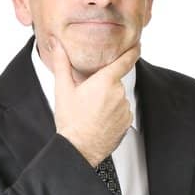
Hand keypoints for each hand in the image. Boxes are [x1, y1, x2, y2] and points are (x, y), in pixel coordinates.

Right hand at [47, 33, 141, 166]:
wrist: (79, 149)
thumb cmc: (71, 122)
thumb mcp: (63, 90)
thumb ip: (62, 64)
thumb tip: (57, 45)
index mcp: (104, 81)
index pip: (125, 61)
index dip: (133, 51)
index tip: (137, 45)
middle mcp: (118, 93)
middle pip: (114, 82)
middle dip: (104, 86)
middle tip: (88, 98)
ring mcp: (124, 108)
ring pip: (118, 97)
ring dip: (109, 100)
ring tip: (93, 112)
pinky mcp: (127, 121)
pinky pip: (122, 111)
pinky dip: (114, 113)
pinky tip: (101, 120)